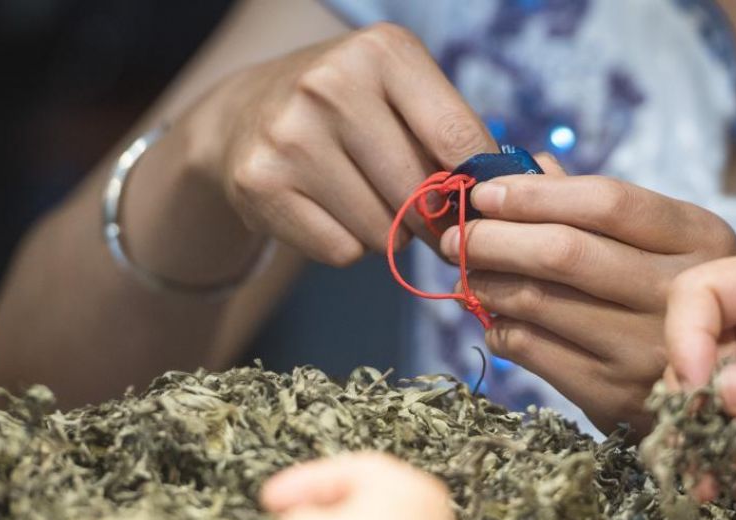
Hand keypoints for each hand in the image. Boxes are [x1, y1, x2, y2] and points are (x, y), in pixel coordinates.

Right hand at [190, 23, 494, 268]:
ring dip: (387, 234)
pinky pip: (342, 251)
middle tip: (416, 208)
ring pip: (382, 232)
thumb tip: (491, 201)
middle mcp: (330, 85)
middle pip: (418, 193)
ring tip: (364, 200)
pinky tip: (329, 212)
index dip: (477, 185)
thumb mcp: (399, 93)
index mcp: (381, 51)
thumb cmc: (346, 110)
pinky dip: (347, 246)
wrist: (244, 118)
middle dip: (428, 215)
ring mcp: (290, 135)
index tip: (477, 202)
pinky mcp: (260, 183)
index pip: (458, 138)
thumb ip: (450, 136)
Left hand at [441, 162, 735, 433]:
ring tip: (467, 274)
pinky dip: (497, 326)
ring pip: (536, 300)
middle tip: (457, 236)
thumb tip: (527, 166)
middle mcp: (678, 294)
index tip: (484, 192)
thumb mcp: (662, 245)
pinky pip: (528, 348)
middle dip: (494, 238)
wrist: (708, 395)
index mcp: (700, 238)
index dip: (534, 193)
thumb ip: (596, 205)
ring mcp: (643, 349)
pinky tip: (493, 316)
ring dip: (486, 282)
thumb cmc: (673, 302)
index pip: (606, 201)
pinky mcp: (610, 394)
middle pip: (564, 252)